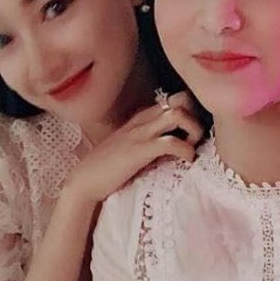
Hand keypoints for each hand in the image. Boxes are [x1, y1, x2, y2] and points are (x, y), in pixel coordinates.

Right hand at [65, 91, 203, 204]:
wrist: (84, 181)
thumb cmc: (106, 167)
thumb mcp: (129, 145)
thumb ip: (147, 139)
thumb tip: (171, 143)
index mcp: (140, 118)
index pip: (173, 99)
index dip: (189, 112)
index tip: (190, 132)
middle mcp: (141, 120)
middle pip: (180, 100)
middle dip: (195, 118)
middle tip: (193, 140)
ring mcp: (140, 134)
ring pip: (178, 115)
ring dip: (193, 130)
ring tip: (190, 148)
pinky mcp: (140, 150)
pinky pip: (171, 142)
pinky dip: (186, 151)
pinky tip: (186, 161)